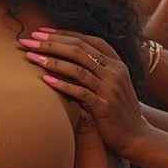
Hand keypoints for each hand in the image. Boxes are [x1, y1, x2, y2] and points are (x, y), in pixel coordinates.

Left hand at [18, 30, 146, 155]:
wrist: (138, 136)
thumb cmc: (120, 110)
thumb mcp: (114, 84)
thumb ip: (97, 69)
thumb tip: (69, 55)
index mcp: (116, 63)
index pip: (88, 40)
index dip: (63, 34)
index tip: (41, 32)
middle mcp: (114, 71)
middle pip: (79, 50)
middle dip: (52, 43)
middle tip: (29, 40)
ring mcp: (110, 88)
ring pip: (77, 69)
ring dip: (51, 61)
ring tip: (31, 57)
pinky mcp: (104, 106)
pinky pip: (80, 92)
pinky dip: (62, 84)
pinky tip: (45, 80)